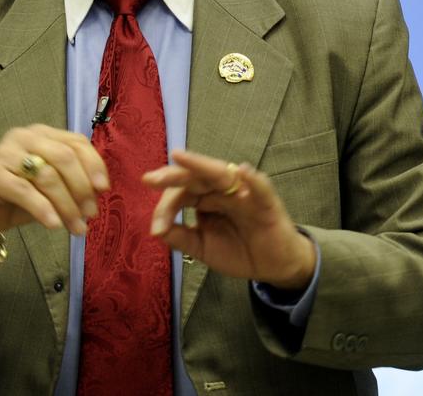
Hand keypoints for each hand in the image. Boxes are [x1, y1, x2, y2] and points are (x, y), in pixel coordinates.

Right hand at [0, 124, 109, 260]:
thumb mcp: (51, 189)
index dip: (94, 165)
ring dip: (67, 205)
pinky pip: (25, 191)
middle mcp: (24, 136)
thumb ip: (73, 183)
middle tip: (91, 214)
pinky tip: (54, 224)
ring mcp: (5, 152)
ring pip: (47, 176)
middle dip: (82, 188)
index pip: (76, 142)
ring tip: (77, 227)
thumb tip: (100, 190)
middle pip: (64, 157)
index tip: (104, 190)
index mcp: (42, 134)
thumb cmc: (17, 199)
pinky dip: (43, 209)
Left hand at [143, 150, 316, 289]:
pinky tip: (242, 171)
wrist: (272, 266)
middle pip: (196, 177)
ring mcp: (244, 194)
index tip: (157, 229)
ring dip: (201, 165)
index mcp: (206, 199)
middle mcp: (223, 191)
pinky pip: (261, 188)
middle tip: (151, 179)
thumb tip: (156, 229)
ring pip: (222, 174)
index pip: (181, 194)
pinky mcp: (267, 203)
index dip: (166, 208)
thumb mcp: (203, 247)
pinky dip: (253, 180)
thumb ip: (181, 238)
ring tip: (180, 157)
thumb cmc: (238, 250)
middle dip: (173, 175)